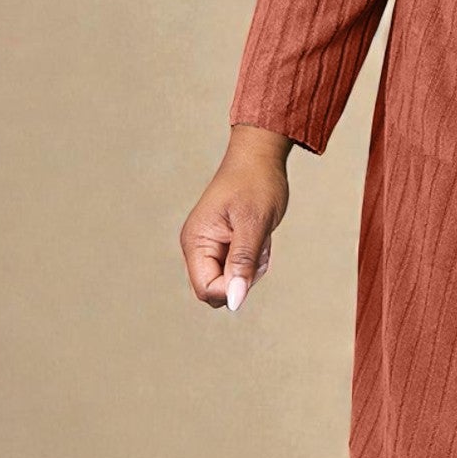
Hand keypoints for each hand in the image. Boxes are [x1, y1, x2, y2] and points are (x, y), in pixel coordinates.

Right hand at [179, 127, 291, 312]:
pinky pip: (238, 267)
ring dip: (252, 267)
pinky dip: (254, 259)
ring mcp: (210, 246)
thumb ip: (243, 262)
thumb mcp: (254, 223)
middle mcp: (197, 247)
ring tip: (260, 238)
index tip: (254, 265)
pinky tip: (260, 237)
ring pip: (231, 280)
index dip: (231, 288)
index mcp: (196, 241)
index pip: (206, 289)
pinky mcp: (224, 243)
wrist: (260, 157)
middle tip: (258, 248)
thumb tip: (234, 300)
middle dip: (243, 277)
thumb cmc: (256, 183)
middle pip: (217, 289)